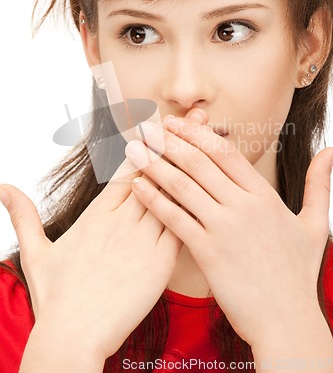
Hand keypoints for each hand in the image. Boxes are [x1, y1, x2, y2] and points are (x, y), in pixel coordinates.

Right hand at [0, 110, 204, 360]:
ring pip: (172, 193)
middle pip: (154, 171)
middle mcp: (121, 220)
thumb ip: (24, 217)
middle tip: (196, 116)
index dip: (146, 143)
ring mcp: (143, 239)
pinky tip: (212, 187)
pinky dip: (195, 203)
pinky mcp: (161, 261)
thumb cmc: (57, 297)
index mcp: (96, 214)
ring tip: (211, 138)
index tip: (160, 122)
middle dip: (176, 141)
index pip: (127, 168)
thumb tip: (3, 187)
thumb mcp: (36, 252)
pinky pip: (182, 223)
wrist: (74, 337)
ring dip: (191, 165)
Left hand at [125, 117, 332, 347]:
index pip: (225, 152)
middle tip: (147, 128)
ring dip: (155, 164)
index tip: (175, 123)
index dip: (197, 134)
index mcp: (264, 196)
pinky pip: (175, 218)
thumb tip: (329, 152)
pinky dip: (154, 199)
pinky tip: (137, 186)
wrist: (287, 320)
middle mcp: (243, 206)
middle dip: (170, 141)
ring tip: (134, 150)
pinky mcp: (208, 253)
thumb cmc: (298, 273)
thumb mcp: (315, 224)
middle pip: (200, 162)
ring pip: (183, 185)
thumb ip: (319, 185)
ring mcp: (224, 228)